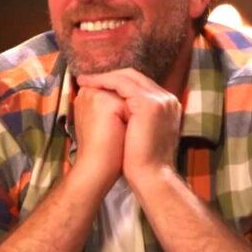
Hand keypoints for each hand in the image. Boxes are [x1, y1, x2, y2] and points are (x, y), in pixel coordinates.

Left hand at [76, 68, 181, 183]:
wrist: (151, 176)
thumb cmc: (142, 160)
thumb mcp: (142, 131)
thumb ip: (137, 117)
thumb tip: (118, 109)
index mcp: (167, 105)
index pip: (140, 83)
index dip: (116, 81)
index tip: (96, 84)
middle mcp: (167, 98)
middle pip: (135, 76)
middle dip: (108, 75)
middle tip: (86, 78)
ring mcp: (160, 100)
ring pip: (127, 77)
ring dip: (103, 76)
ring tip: (83, 80)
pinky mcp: (149, 104)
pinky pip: (122, 84)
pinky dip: (104, 82)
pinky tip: (90, 85)